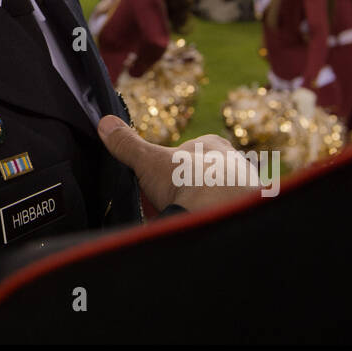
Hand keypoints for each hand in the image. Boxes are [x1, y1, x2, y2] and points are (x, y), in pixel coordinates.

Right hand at [98, 116, 260, 213]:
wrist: (221, 213)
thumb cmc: (187, 180)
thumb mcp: (148, 161)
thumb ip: (128, 144)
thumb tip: (104, 123)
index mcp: (212, 145)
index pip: (192, 149)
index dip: (173, 164)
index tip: (161, 179)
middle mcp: (234, 163)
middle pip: (204, 174)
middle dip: (188, 187)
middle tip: (171, 202)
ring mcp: (244, 189)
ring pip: (217, 195)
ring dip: (201, 205)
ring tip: (184, 218)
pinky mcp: (247, 213)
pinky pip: (225, 215)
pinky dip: (210, 220)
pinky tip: (197, 228)